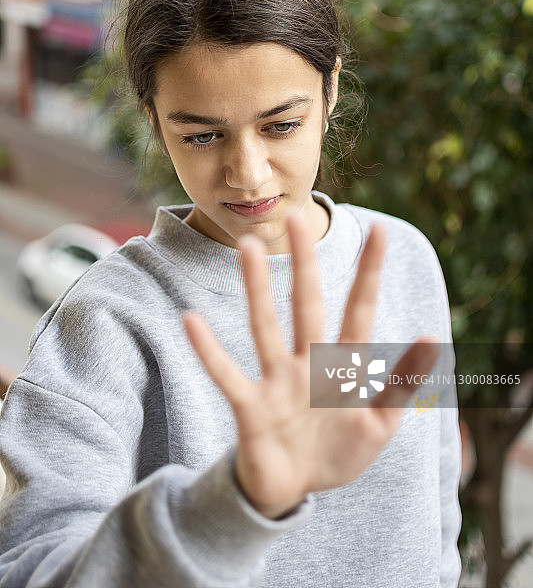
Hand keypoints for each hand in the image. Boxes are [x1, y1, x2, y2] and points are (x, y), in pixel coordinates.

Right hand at [182, 211, 438, 518]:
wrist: (293, 490)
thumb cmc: (336, 451)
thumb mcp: (378, 424)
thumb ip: (402, 384)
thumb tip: (432, 338)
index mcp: (342, 366)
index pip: (359, 310)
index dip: (370, 273)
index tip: (380, 231)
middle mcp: (308, 363)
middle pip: (308, 305)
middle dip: (305, 264)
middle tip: (297, 219)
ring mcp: (277, 381)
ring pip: (266, 327)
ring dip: (257, 289)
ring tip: (249, 250)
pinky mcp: (251, 406)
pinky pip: (227, 374)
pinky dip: (209, 351)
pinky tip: (191, 321)